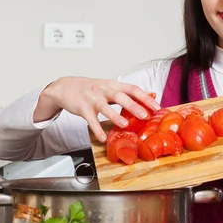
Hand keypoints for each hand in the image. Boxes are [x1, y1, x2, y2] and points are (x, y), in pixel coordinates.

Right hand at [36, 77, 160, 142]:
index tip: (157, 107)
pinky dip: (96, 129)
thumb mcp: (110, 87)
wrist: (65, 86)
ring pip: (105, 107)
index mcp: (114, 85)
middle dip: (133, 106)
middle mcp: (104, 90)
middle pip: (120, 96)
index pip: (133, 89)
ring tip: (125, 125)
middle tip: (145, 116)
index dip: (145, 98)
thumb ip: (127, 93)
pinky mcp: (82, 108)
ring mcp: (92, 99)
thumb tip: (150, 96)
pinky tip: (102, 138)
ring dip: (115, 116)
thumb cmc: (92, 89)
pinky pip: (90, 120)